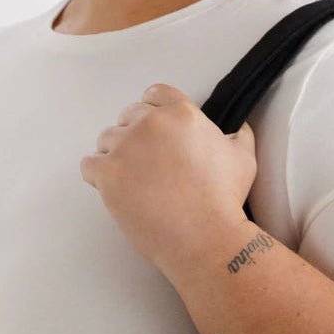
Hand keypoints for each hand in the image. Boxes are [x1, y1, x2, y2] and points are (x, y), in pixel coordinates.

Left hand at [80, 83, 255, 270]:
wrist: (205, 238)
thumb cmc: (225, 202)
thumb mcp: (243, 160)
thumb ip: (238, 136)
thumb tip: (238, 129)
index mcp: (181, 114)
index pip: (154, 94)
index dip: (152, 111)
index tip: (152, 130)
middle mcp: (151, 124)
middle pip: (129, 117)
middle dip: (135, 136)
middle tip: (144, 163)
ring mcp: (126, 148)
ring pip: (106, 140)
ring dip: (115, 156)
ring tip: (131, 180)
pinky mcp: (108, 174)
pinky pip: (89, 165)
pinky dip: (97, 176)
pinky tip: (113, 188)